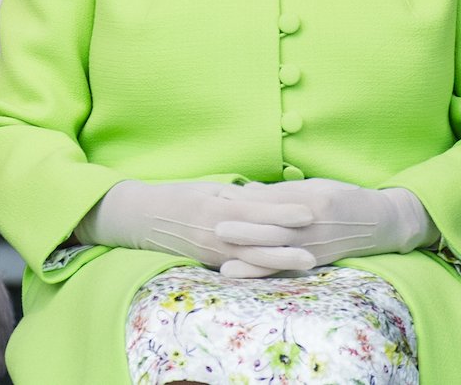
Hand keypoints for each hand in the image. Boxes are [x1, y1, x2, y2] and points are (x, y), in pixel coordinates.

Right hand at [75, 180, 318, 277]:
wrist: (143, 217)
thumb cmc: (180, 196)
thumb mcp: (209, 188)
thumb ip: (238, 195)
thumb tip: (269, 196)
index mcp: (215, 208)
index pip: (256, 211)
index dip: (283, 212)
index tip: (309, 211)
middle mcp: (214, 233)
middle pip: (257, 240)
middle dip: (288, 245)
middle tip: (317, 248)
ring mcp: (212, 252)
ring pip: (252, 259)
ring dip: (280, 262)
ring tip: (306, 263)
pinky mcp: (209, 263)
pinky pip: (240, 268)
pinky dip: (262, 270)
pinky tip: (281, 271)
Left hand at [214, 178, 434, 269]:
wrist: (379, 222)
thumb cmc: (342, 198)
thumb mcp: (315, 185)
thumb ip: (282, 191)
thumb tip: (247, 191)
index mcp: (312, 200)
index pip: (274, 201)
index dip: (247, 200)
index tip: (221, 197)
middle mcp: (313, 226)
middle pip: (273, 229)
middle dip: (245, 230)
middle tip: (215, 227)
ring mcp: (314, 247)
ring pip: (278, 254)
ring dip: (250, 259)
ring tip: (223, 264)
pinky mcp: (315, 262)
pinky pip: (285, 268)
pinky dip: (263, 273)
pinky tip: (243, 277)